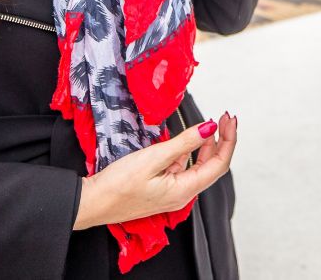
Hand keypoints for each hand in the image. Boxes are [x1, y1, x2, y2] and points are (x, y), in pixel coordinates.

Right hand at [73, 113, 237, 228]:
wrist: (91, 203)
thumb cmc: (116, 186)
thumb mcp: (153, 158)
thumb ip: (183, 143)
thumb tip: (209, 128)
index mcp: (184, 191)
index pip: (219, 165)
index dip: (229, 140)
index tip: (228, 119)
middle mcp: (181, 194)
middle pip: (211, 165)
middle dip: (221, 140)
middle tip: (223, 117)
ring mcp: (171, 192)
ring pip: (197, 166)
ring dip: (205, 145)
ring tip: (207, 124)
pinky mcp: (161, 188)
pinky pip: (181, 168)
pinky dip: (186, 152)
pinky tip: (183, 140)